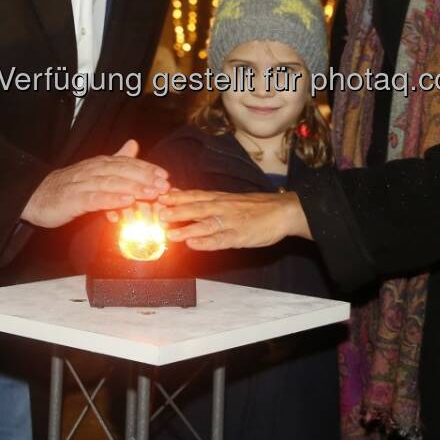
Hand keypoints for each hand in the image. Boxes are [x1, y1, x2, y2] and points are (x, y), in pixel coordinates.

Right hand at [20, 140, 170, 228]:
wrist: (36, 198)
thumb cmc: (68, 187)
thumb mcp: (94, 172)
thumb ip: (115, 160)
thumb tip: (133, 144)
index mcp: (99, 164)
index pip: (127, 163)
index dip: (147, 169)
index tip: (165, 176)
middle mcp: (92, 170)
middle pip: (122, 171)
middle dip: (146, 177)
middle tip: (165, 185)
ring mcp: (82, 184)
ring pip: (112, 183)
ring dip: (134, 188)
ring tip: (152, 193)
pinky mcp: (73, 200)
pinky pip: (95, 198)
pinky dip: (111, 199)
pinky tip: (125, 201)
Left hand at [157, 190, 310, 250]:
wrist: (283, 212)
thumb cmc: (255, 207)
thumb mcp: (229, 199)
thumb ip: (206, 199)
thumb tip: (180, 195)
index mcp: (220, 198)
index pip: (194, 195)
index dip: (175, 196)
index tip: (157, 196)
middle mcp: (223, 207)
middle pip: (196, 208)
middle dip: (176, 211)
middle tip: (158, 213)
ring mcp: (231, 222)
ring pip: (206, 224)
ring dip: (187, 228)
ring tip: (170, 233)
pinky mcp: (240, 236)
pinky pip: (220, 240)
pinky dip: (206, 242)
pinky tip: (193, 244)